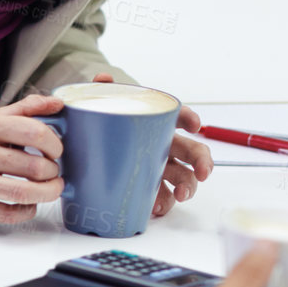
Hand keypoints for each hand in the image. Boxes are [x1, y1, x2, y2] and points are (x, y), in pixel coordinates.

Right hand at [0, 94, 64, 223]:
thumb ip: (25, 109)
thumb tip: (57, 102)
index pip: (34, 132)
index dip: (55, 144)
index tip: (57, 151)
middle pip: (34, 166)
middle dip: (53, 172)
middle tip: (54, 173)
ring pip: (23, 193)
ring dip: (47, 193)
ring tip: (51, 189)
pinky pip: (7, 214)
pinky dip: (27, 211)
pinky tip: (30, 204)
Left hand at [87, 75, 211, 216]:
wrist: (84, 153)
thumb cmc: (99, 129)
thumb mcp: (97, 110)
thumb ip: (101, 94)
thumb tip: (103, 78)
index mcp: (156, 124)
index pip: (178, 116)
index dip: (189, 118)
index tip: (195, 125)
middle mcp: (163, 146)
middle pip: (192, 151)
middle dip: (203, 161)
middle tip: (203, 173)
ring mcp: (158, 168)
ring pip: (184, 176)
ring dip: (189, 186)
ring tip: (181, 195)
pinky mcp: (149, 188)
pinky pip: (164, 197)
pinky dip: (164, 203)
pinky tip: (156, 208)